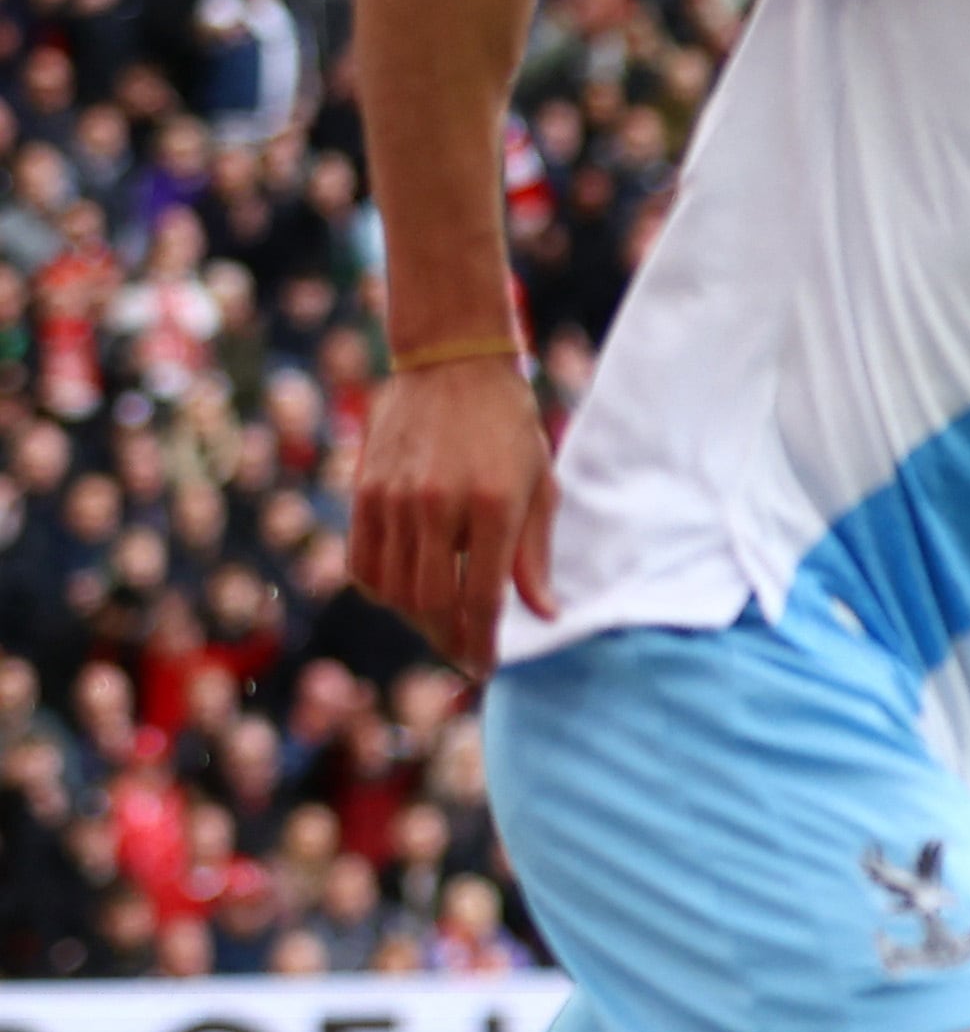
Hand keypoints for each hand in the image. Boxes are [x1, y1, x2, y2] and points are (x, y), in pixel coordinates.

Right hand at [347, 356, 556, 679]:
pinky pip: (364, 564)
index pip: (481, 599)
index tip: (487, 666)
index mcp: (494, 506)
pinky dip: (383, 591)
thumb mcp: (540, 485)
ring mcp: (395, 500)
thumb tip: (544, 614)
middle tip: (465, 655)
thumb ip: (536, 554)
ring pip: (395, 591)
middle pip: (433, 604)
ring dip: (417, 621)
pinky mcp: (365, 493)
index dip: (483, 643)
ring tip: (441, 628)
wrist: (452, 365)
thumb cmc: (508, 428)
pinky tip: (406, 596)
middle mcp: (439, 506)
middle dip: (450, 640)